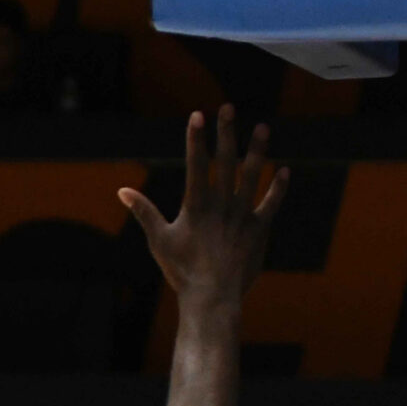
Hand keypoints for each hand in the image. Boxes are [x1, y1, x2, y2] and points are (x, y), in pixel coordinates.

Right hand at [118, 106, 284, 312]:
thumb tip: (122, 191)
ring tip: (263, 128)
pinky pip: (271, 204)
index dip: (197, 138)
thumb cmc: (182, 270)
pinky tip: (283, 170)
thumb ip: (144, 212)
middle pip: (226, 162)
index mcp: (196, 206)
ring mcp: (242, 216)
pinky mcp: (258, 230)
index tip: (198, 115)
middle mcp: (222, 205)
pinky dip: (278, 187)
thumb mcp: (159, 240)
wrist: (212, 297)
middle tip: (228, 108)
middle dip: (226, 133)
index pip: (196, 164)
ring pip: (252, 176)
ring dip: (257, 150)